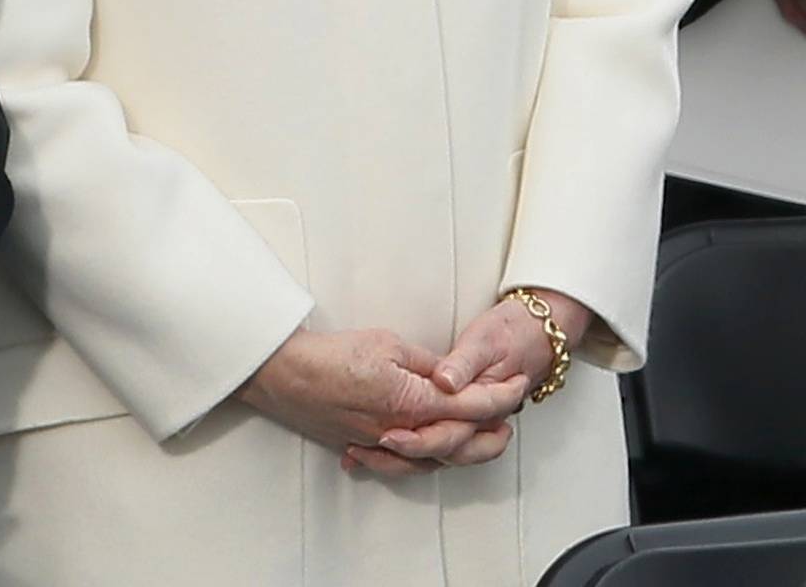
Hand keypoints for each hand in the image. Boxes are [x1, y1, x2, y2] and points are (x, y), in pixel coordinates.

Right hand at [236, 326, 526, 478]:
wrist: (286, 375)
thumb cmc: (331, 356)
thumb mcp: (387, 343)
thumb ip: (426, 362)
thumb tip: (450, 374)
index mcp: (414, 402)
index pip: (472, 405)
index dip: (501, 395)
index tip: (518, 385)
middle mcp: (404, 431)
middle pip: (462, 443)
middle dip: (493, 432)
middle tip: (510, 418)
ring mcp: (385, 444)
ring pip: (437, 458)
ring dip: (465, 448)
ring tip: (481, 434)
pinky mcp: (367, 447)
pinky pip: (408, 463)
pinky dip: (427, 458)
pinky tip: (430, 452)